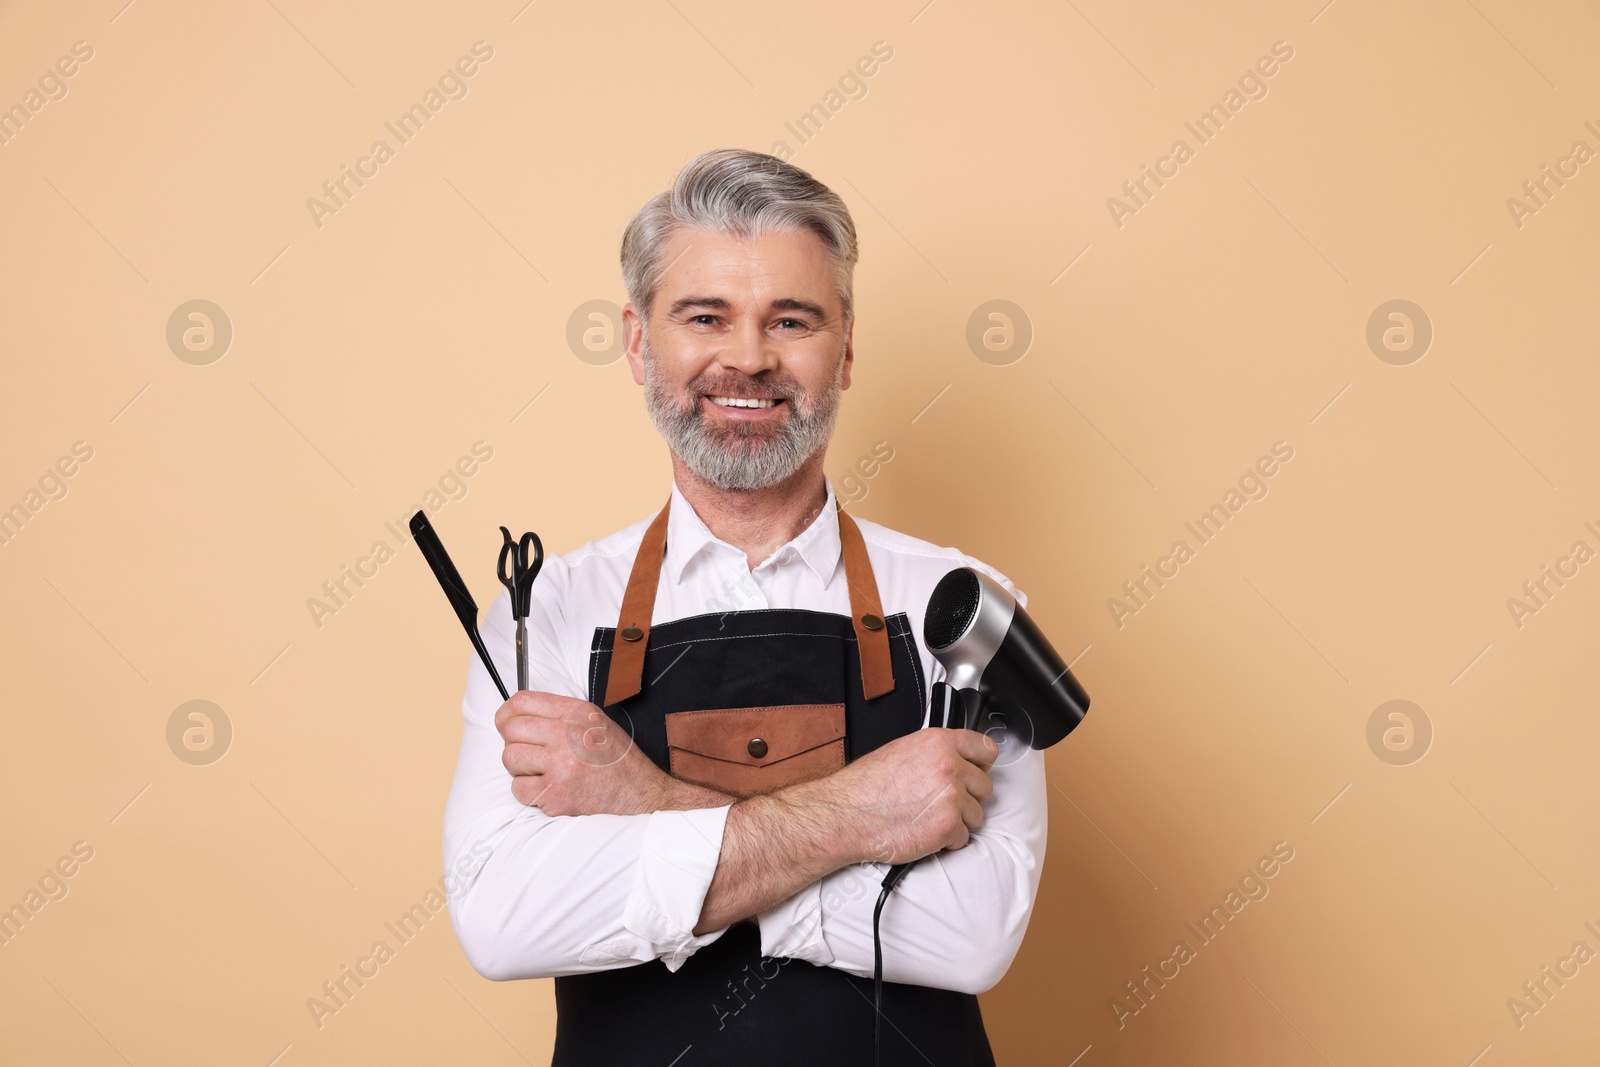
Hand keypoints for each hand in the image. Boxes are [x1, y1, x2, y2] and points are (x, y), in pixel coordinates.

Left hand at [495, 691, 675, 816]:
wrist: (639, 794)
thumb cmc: (615, 759)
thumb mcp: (596, 721)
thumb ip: (560, 714)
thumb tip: (520, 716)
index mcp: (576, 712)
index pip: (522, 702)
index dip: (507, 713)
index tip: (507, 723)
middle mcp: (568, 734)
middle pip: (511, 730)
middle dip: (514, 742)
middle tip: (529, 753)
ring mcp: (561, 765)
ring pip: (510, 758)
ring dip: (520, 767)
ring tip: (541, 771)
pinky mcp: (556, 794)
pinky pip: (519, 788)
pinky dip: (528, 791)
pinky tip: (548, 788)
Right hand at [811, 728, 997, 865]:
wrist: (847, 815)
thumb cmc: (866, 787)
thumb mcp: (901, 751)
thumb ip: (935, 754)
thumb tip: (956, 761)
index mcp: (938, 742)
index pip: (985, 748)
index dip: (982, 763)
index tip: (977, 770)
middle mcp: (949, 766)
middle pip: (984, 785)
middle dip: (968, 797)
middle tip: (943, 803)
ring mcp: (951, 797)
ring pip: (977, 814)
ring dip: (959, 821)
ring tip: (930, 819)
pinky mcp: (948, 826)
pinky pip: (964, 838)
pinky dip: (948, 841)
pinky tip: (926, 832)